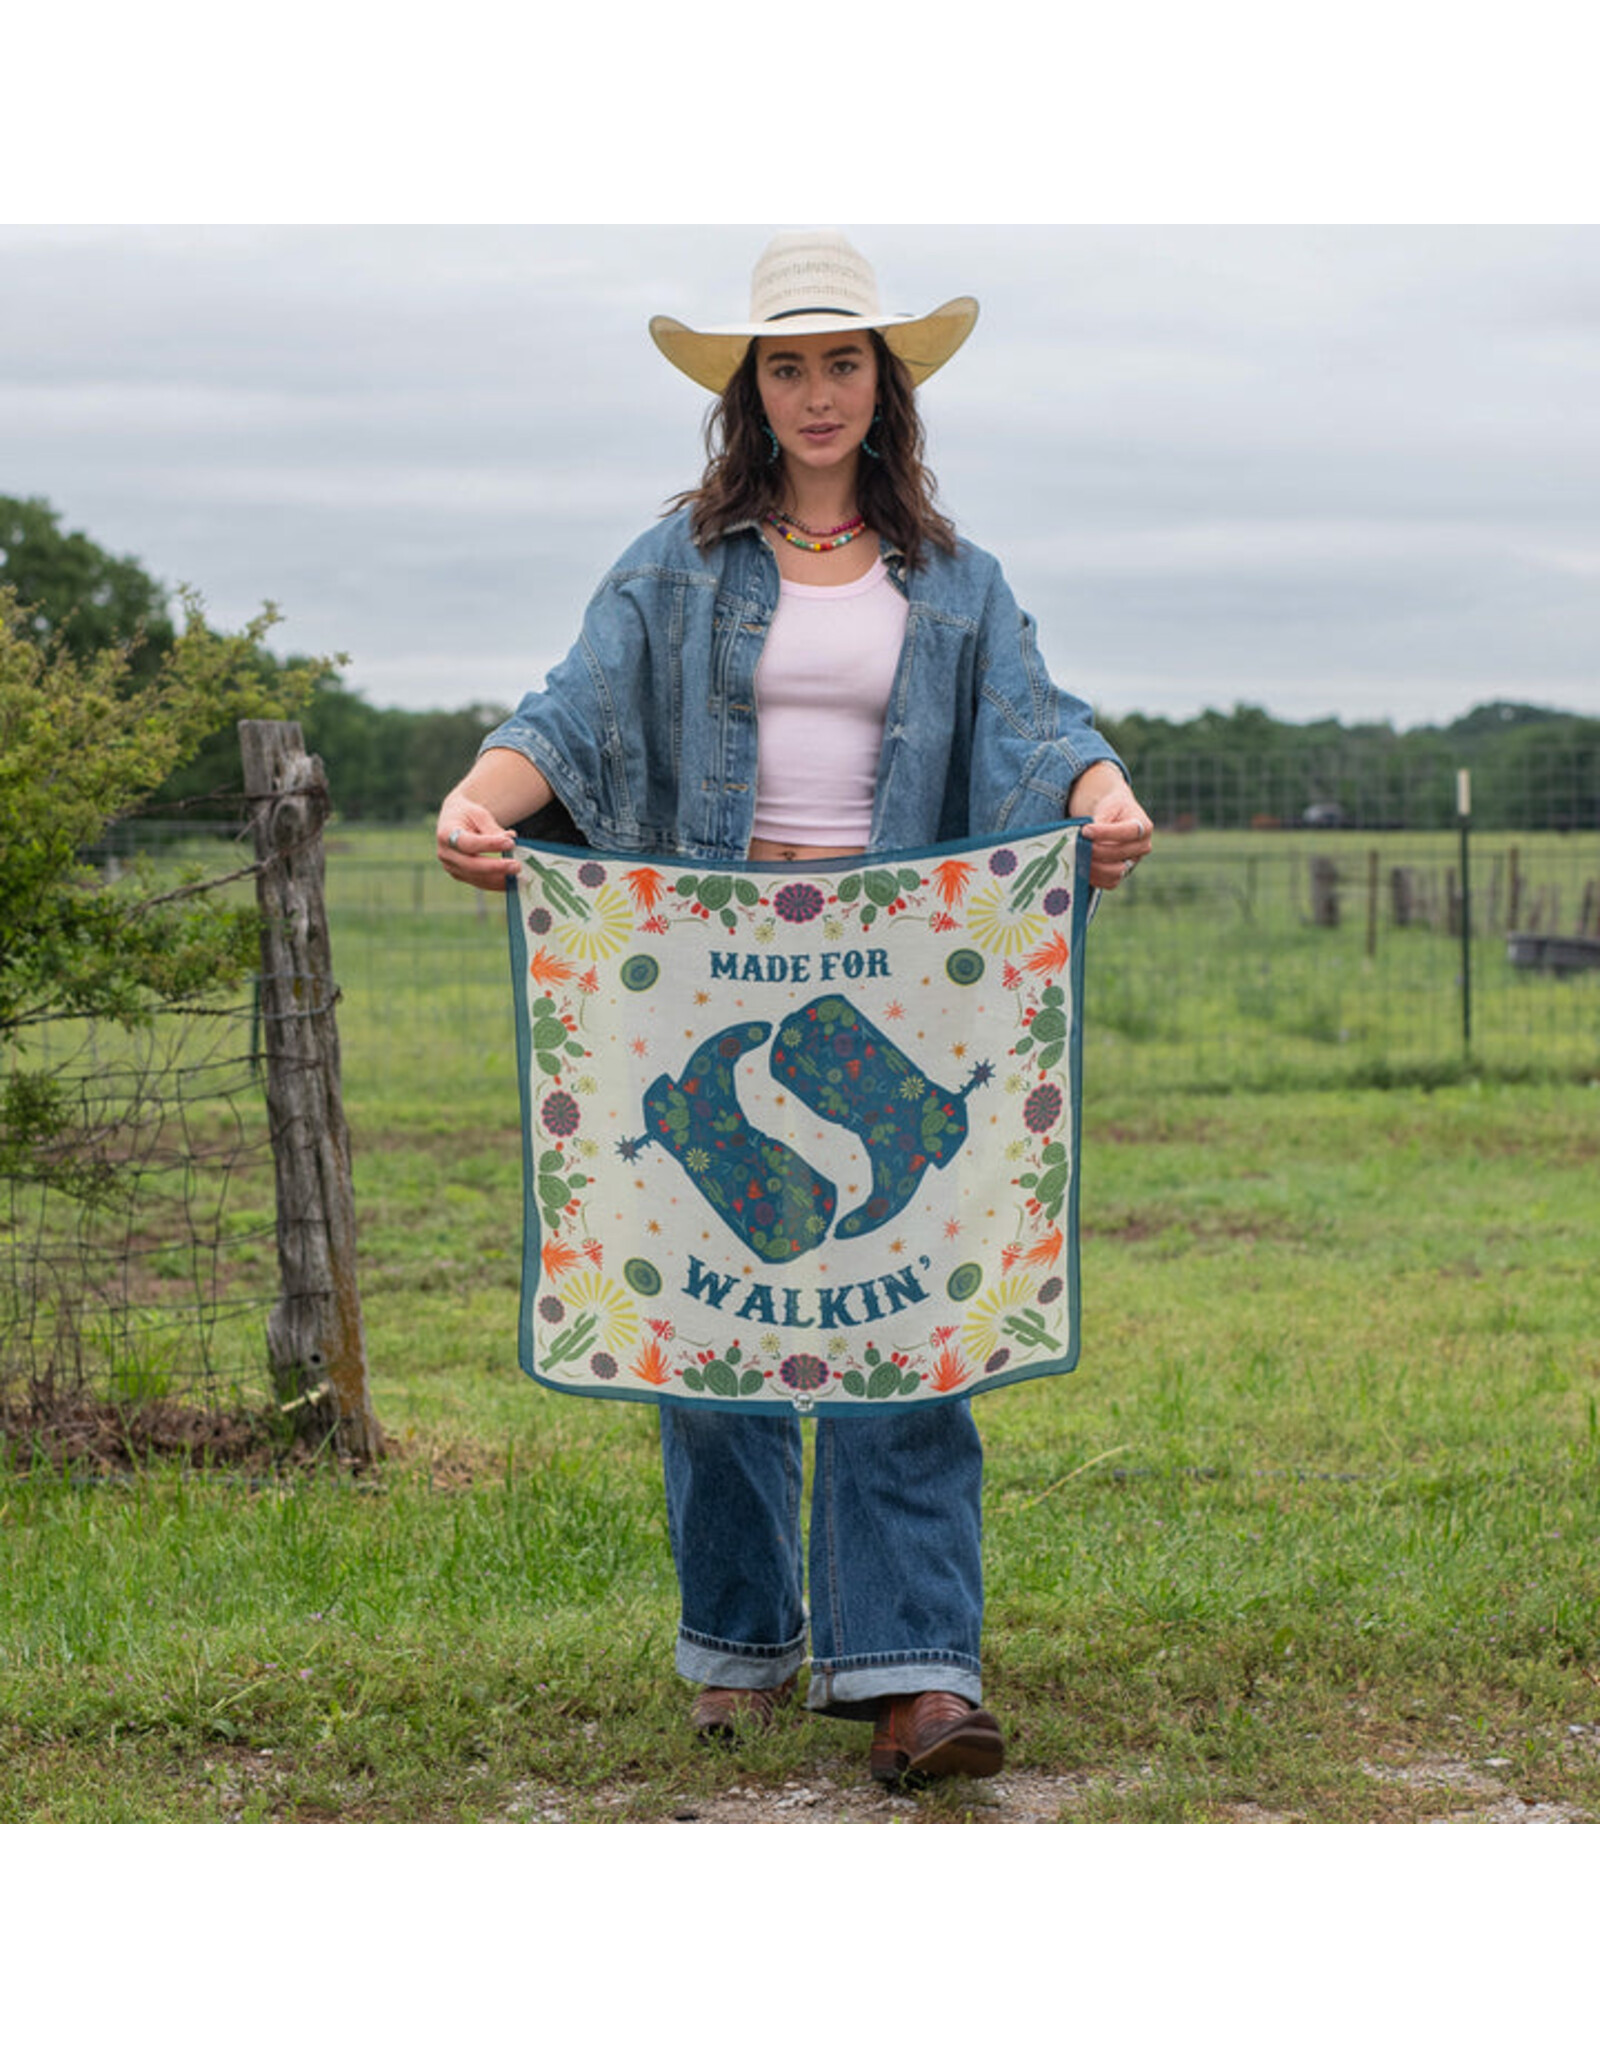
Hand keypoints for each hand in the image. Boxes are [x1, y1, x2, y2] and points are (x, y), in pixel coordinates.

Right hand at [437, 796, 516, 890]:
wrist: (454, 820)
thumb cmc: (468, 815)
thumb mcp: (479, 814)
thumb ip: (492, 828)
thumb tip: (510, 839)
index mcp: (446, 833)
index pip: (468, 843)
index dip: (489, 845)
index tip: (510, 843)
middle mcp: (445, 853)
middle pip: (470, 865)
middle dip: (495, 867)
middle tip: (516, 866)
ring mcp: (451, 867)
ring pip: (476, 877)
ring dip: (498, 879)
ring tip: (517, 875)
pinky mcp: (460, 875)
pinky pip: (479, 882)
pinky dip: (496, 883)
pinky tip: (511, 881)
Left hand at [1071, 766, 1153, 890]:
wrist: (1115, 817)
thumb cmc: (1111, 809)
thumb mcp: (1107, 807)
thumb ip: (1100, 822)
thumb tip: (1086, 838)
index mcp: (1144, 826)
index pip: (1128, 832)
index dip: (1106, 833)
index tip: (1085, 830)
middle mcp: (1143, 847)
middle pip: (1119, 853)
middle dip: (1096, 850)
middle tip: (1077, 845)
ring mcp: (1134, 862)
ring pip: (1116, 871)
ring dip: (1094, 866)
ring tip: (1078, 857)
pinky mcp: (1123, 873)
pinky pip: (1110, 882)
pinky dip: (1095, 878)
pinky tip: (1081, 868)